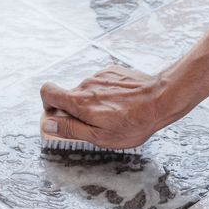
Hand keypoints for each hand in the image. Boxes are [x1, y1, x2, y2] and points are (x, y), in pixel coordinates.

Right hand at [40, 65, 173, 148]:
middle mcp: (86, 85)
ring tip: (114, 114)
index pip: (47, 92)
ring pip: (87, 91)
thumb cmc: (133, 123)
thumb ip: (71, 129)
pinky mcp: (112, 71)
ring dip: (93, 103)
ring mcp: (100, 76)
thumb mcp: (100, 136)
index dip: (47, 104)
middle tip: (97, 123)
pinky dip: (105, 94)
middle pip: (69, 95)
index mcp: (80, 102)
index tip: (57, 115)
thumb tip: (48, 125)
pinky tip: (121, 103)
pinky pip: (101, 84)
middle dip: (77, 110)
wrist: (161, 99)